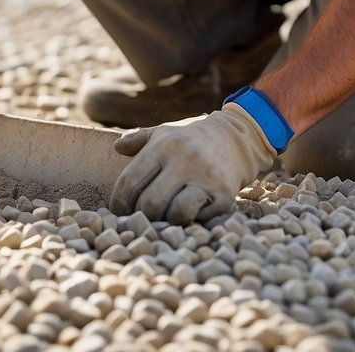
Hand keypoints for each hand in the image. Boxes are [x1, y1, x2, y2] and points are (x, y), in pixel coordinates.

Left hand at [110, 104, 276, 224]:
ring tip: (166, 216)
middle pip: (150, 203)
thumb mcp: (164, 132)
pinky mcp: (224, 195)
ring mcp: (206, 178)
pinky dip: (190, 221)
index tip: (117, 213)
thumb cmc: (191, 139)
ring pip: (176, 214)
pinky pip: (200, 219)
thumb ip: (138, 139)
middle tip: (143, 218)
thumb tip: (117, 148)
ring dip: (167, 222)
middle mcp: (185, 160)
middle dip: (142, 217)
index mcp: (164, 146)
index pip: (130, 181)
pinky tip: (189, 213)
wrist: (236, 139)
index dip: (119, 203)